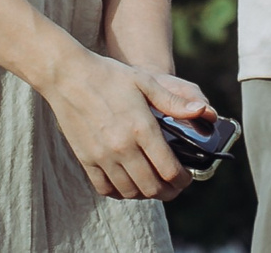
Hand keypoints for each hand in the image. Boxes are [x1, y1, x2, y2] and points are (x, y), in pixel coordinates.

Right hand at [39, 47, 213, 201]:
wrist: (69, 76)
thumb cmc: (110, 76)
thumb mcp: (146, 82)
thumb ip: (174, 102)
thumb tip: (202, 111)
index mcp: (142, 129)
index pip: (169, 170)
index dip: (183, 180)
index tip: (187, 178)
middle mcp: (123, 147)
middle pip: (152, 187)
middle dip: (169, 191)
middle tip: (175, 187)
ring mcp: (102, 157)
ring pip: (130, 192)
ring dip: (146, 194)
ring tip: (154, 185)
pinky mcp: (86, 160)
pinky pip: (105, 189)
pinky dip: (120, 192)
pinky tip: (129, 184)